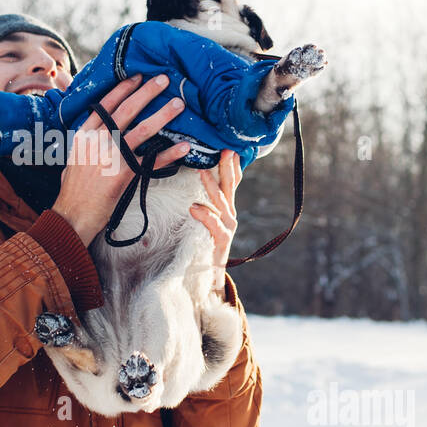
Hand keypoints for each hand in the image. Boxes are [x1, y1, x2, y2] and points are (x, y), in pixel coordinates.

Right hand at [51, 74, 190, 244]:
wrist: (73, 214)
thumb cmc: (73, 188)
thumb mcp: (74, 156)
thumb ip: (88, 139)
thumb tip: (100, 126)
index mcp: (84, 135)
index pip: (105, 104)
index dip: (123, 89)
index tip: (137, 76)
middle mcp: (98, 141)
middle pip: (126, 110)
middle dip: (147, 93)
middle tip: (163, 79)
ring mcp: (112, 157)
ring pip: (143, 130)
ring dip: (163, 115)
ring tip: (179, 104)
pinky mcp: (125, 174)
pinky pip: (153, 161)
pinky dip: (170, 154)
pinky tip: (184, 146)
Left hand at [189, 149, 240, 294]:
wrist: (209, 278)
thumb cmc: (203, 246)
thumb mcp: (206, 223)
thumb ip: (205, 204)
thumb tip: (195, 181)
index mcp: (225, 209)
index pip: (231, 183)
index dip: (232, 166)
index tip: (230, 148)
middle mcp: (229, 216)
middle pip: (229, 188)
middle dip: (227, 169)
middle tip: (223, 150)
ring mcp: (227, 229)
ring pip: (220, 203)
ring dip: (211, 186)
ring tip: (202, 170)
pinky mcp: (220, 242)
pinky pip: (213, 226)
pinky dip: (205, 216)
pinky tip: (194, 207)